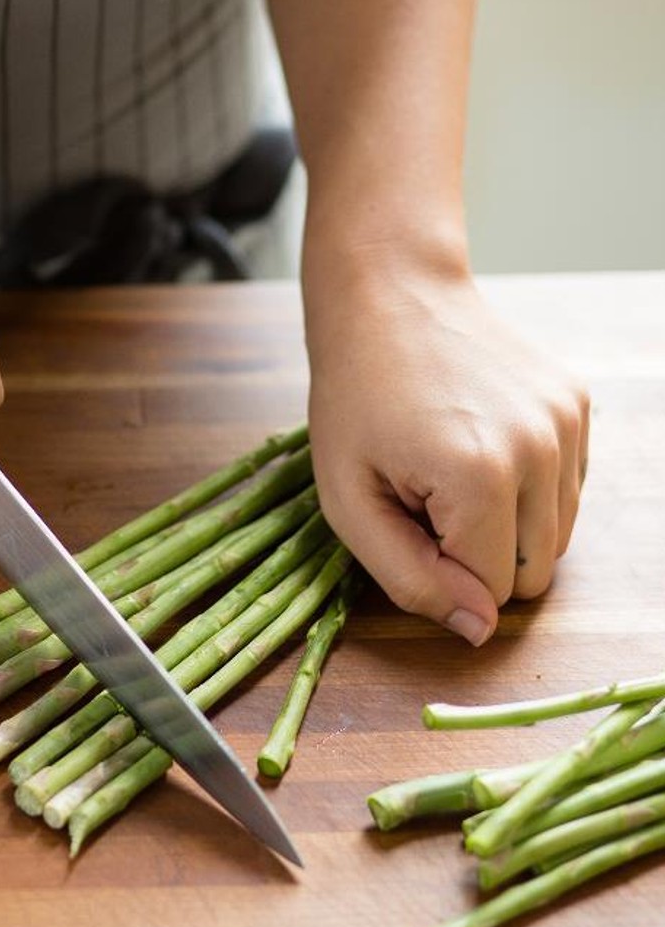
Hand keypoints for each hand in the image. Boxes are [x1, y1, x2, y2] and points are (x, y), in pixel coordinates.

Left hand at [304, 243, 589, 644]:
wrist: (390, 296)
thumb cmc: (353, 400)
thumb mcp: (349, 501)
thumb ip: (409, 578)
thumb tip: (479, 630)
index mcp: (481, 478)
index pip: (489, 592)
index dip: (439, 571)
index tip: (403, 516)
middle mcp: (542, 451)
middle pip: (531, 574)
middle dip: (474, 556)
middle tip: (421, 496)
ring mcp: (568, 424)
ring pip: (556, 539)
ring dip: (501, 526)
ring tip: (446, 469)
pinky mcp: (578, 406)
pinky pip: (565, 492)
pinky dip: (524, 490)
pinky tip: (477, 446)